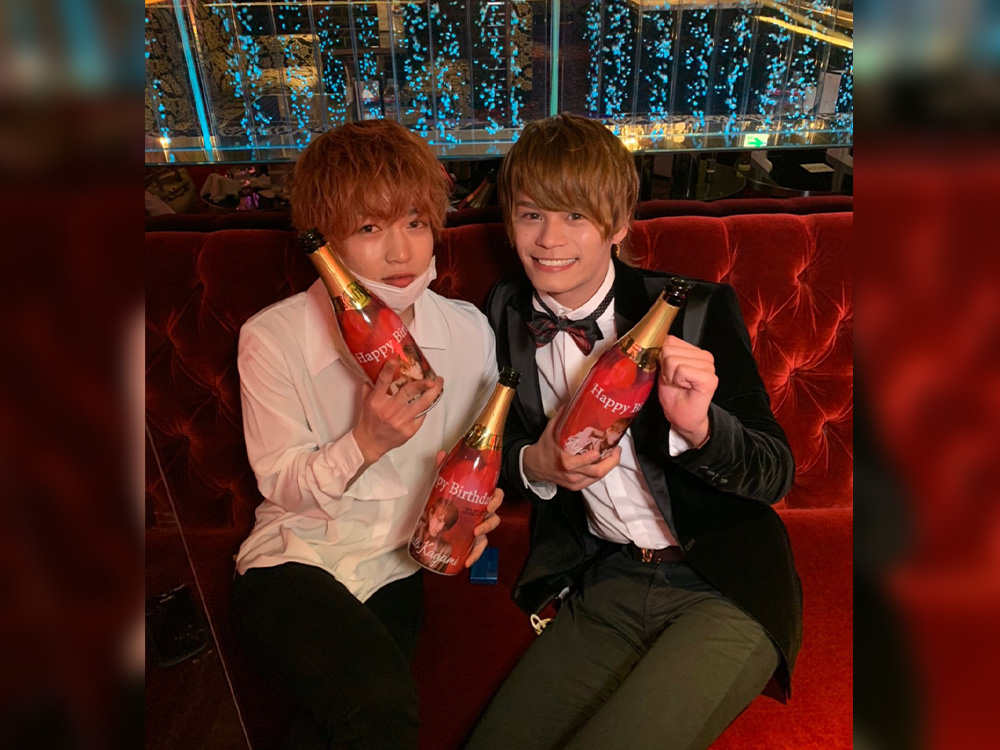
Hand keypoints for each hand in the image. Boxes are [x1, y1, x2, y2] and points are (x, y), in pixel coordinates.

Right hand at [353, 358, 443, 463]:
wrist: (370, 443)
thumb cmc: (368, 421)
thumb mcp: (365, 402)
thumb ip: (370, 387)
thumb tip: (374, 370)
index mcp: (376, 402)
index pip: (382, 383)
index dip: (388, 370)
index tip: (394, 360)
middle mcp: (389, 411)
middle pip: (408, 392)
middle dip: (423, 383)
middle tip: (433, 378)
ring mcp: (400, 421)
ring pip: (421, 405)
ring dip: (432, 394)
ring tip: (438, 385)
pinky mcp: (408, 430)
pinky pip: (421, 416)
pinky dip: (425, 409)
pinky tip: (428, 402)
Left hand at [430, 451, 502, 567]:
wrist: (447, 509)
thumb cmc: (455, 492)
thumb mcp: (450, 479)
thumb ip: (446, 467)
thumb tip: (441, 453)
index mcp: (483, 495)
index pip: (497, 495)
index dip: (496, 499)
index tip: (489, 504)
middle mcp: (485, 511)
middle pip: (495, 516)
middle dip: (489, 523)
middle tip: (477, 528)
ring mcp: (480, 526)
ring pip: (488, 533)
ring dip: (482, 540)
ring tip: (472, 542)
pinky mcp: (473, 539)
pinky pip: (478, 548)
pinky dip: (474, 556)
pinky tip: (466, 562)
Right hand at [522, 406, 621, 491]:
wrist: (534, 467)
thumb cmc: (543, 449)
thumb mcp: (549, 432)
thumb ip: (560, 418)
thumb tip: (569, 405)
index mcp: (563, 462)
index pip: (580, 463)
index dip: (592, 458)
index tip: (600, 450)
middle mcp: (571, 475)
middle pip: (597, 472)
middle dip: (611, 462)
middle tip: (617, 450)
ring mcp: (574, 482)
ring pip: (598, 477)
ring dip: (609, 466)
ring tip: (614, 454)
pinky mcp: (576, 486)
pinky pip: (593, 480)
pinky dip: (602, 471)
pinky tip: (605, 462)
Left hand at [657, 335, 716, 447]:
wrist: (683, 418)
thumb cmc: (674, 396)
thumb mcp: (663, 369)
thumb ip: (662, 353)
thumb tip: (654, 341)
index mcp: (695, 352)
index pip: (670, 340)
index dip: (662, 358)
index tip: (668, 373)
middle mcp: (705, 356)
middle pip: (669, 349)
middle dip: (665, 368)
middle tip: (674, 381)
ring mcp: (709, 367)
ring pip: (673, 360)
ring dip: (671, 376)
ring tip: (679, 385)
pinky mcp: (709, 378)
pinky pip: (681, 370)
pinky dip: (677, 380)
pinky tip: (684, 387)